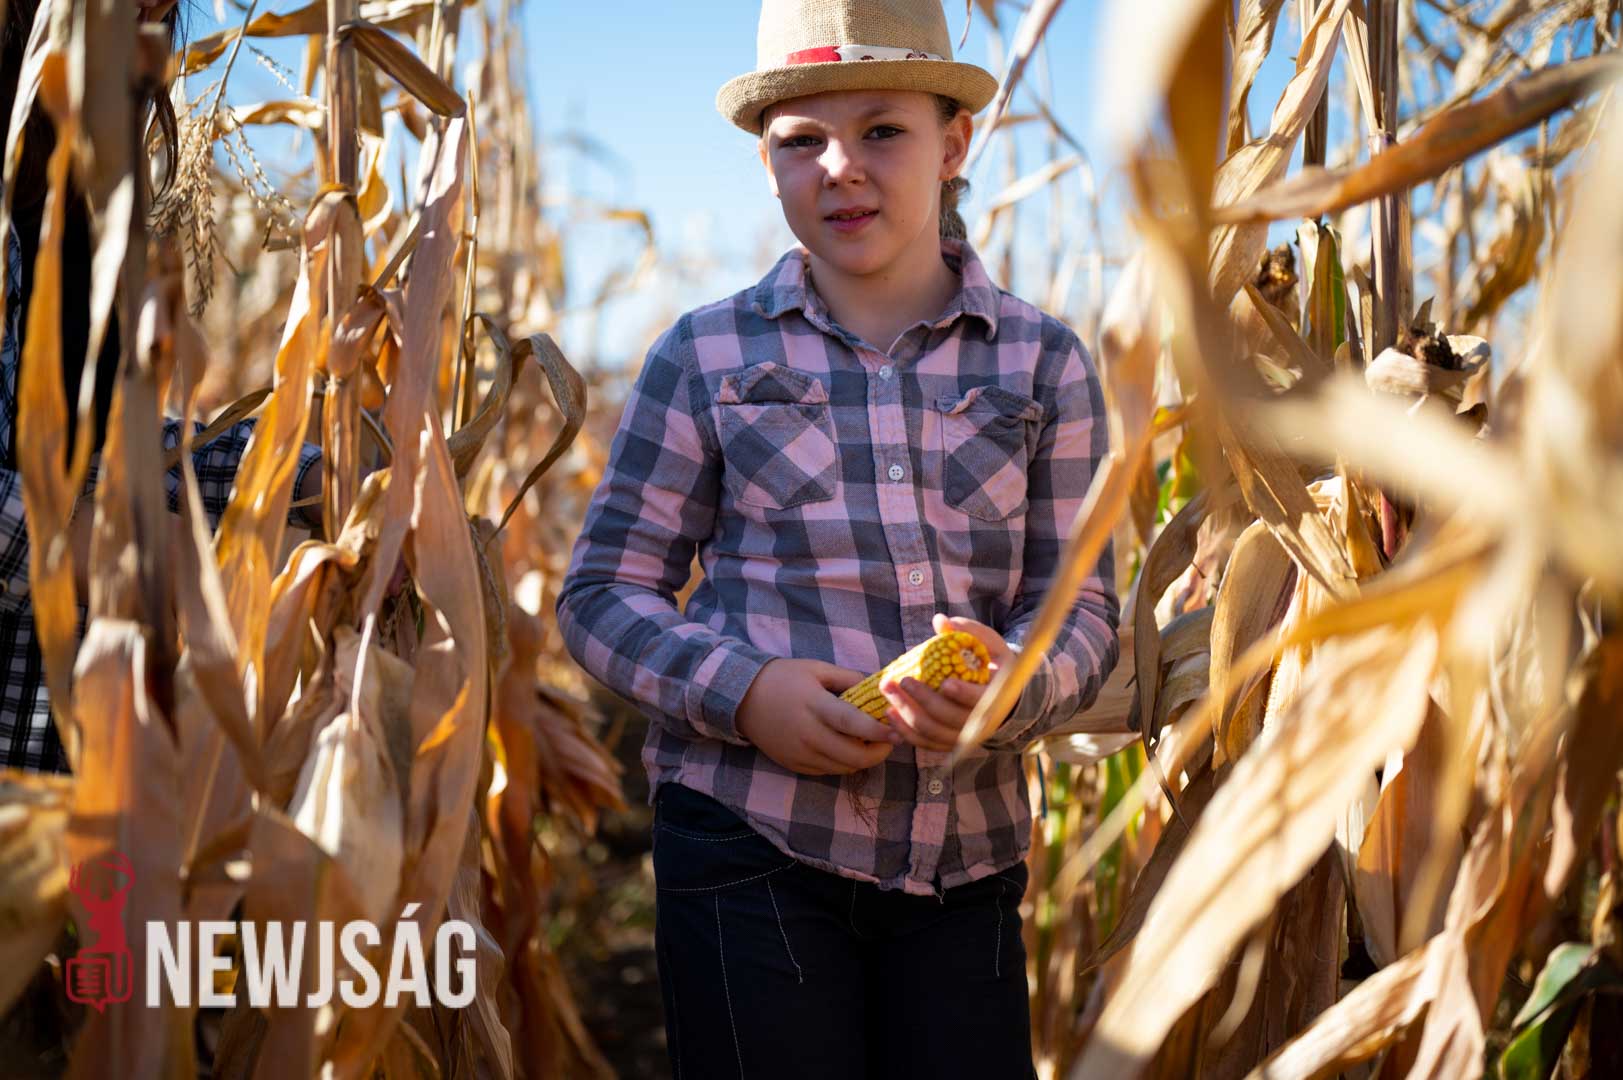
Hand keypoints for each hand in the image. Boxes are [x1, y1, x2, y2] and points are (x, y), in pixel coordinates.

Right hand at [736, 658, 901, 775]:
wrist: (743, 698)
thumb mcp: (816, 669)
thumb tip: (877, 687)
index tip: (897, 732)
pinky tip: (846, 749)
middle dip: (878, 753)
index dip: (878, 731)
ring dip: (862, 760)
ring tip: (871, 745)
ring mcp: (800, 753)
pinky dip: (843, 764)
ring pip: (843, 768)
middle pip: (852, 756)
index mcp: (814, 706)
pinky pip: (827, 771)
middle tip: (890, 741)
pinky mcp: (794, 764)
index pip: (852, 724)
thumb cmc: (782, 678)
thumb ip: (847, 678)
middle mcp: (808, 734)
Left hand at [880, 614, 1015, 752]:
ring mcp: (964, 735)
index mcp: (997, 695)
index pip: (982, 700)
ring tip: (889, 694)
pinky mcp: (949, 742)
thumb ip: (967, 631)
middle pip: (951, 718)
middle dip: (923, 700)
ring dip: (908, 715)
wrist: (1000, 694)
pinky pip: (925, 743)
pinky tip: (890, 713)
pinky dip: (906, 732)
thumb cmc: (991, 662)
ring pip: (934, 733)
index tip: (944, 683)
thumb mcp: (988, 643)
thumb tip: (940, 621)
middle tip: (902, 681)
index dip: (964, 694)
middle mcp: (983, 722)